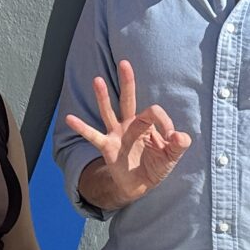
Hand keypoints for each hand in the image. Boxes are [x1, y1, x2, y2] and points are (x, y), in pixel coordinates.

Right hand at [63, 58, 191, 207]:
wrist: (139, 185)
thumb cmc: (155, 166)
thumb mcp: (171, 157)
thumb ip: (179, 145)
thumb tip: (180, 135)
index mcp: (147, 124)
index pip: (153, 111)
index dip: (165, 121)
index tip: (171, 137)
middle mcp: (130, 125)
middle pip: (128, 99)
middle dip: (127, 82)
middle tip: (124, 63)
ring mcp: (116, 134)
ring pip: (108, 111)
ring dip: (103, 97)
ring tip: (97, 80)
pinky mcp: (107, 147)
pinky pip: (92, 135)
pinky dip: (81, 127)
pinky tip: (69, 118)